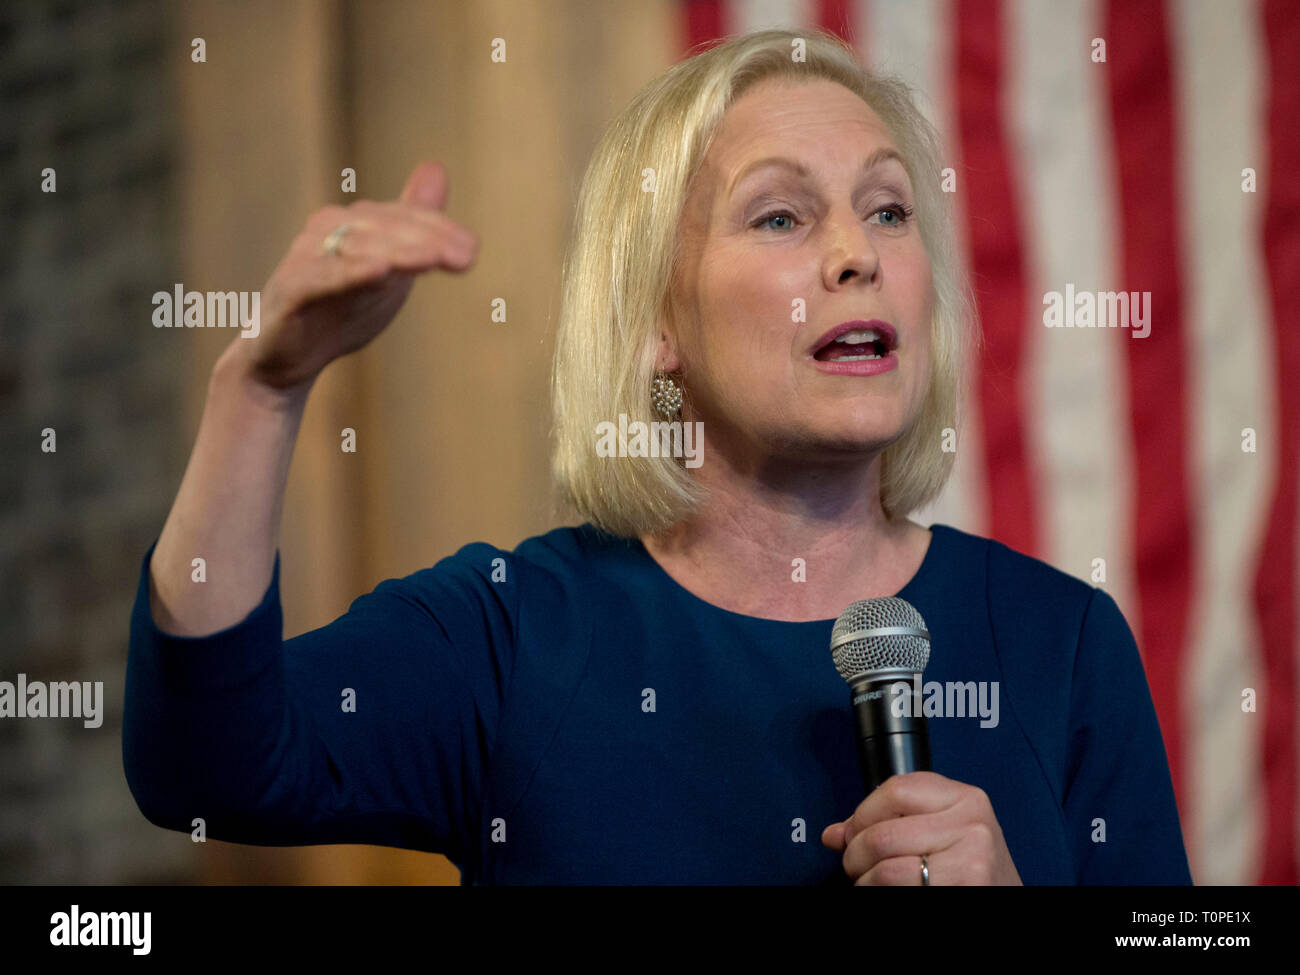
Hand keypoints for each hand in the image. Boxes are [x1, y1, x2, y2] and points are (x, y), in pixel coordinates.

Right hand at [223, 159, 478, 393]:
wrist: (284, 358)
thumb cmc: (340, 306)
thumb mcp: (387, 265)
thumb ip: (413, 224)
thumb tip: (437, 169)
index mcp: (355, 223)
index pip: (404, 219)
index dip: (439, 230)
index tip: (472, 251)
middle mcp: (328, 230)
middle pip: (385, 228)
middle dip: (428, 239)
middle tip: (466, 257)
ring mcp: (306, 257)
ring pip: (357, 248)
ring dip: (398, 251)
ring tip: (431, 257)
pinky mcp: (290, 290)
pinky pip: (321, 277)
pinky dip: (350, 272)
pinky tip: (378, 270)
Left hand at [821, 771, 1022, 884]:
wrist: (1007, 897)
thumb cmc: (970, 867)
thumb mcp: (942, 831)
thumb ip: (890, 823)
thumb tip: (834, 834)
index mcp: (965, 798)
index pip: (894, 790)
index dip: (862, 815)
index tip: (854, 833)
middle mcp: (972, 825)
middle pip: (883, 834)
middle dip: (856, 856)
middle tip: (857, 868)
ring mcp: (972, 860)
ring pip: (886, 870)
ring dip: (865, 882)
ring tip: (871, 884)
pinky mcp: (967, 889)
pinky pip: (899, 892)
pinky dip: (880, 895)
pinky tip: (892, 894)